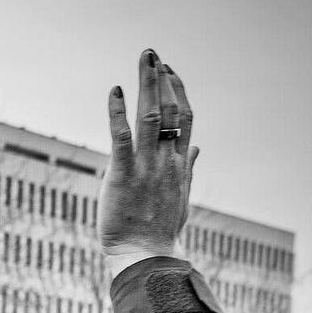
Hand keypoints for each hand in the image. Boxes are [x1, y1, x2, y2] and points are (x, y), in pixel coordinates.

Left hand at [99, 50, 197, 258]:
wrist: (146, 258)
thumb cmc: (161, 232)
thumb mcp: (181, 198)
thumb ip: (189, 169)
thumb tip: (197, 148)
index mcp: (179, 165)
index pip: (184, 118)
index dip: (178, 91)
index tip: (169, 72)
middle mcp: (166, 161)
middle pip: (169, 109)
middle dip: (161, 79)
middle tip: (152, 54)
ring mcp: (146, 167)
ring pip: (150, 116)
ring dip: (146, 83)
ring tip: (143, 59)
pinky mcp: (123, 176)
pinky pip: (121, 138)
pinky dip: (117, 111)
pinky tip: (115, 91)